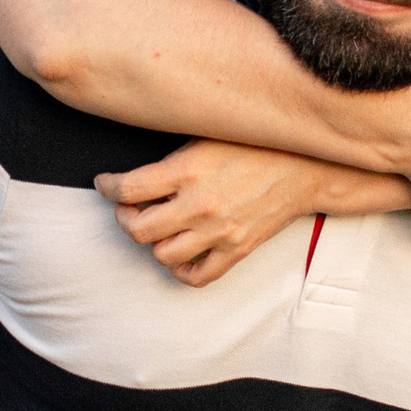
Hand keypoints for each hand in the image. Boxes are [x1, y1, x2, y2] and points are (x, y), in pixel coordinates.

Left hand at [95, 144, 326, 285]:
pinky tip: (178, 252)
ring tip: (155, 227)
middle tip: (127, 208)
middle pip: (137, 230)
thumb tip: (136, 170)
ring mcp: (219, 231)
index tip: (105, 184)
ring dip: (151, 243)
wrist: (306, 166)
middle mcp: (200, 204)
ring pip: (162, 255)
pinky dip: (180, 269)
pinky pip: (197, 276)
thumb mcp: (208, 135)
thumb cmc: (256, 144)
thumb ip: (173, 156)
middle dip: (124, 218)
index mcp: (188, 169)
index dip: (107, 188)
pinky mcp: (237, 249)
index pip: (127, 189)